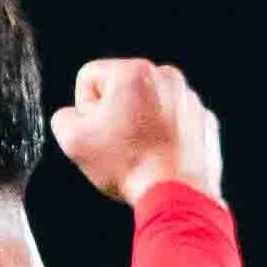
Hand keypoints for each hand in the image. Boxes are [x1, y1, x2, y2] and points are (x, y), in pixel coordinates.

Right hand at [52, 56, 223, 208]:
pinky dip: (165, 139)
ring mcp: (189, 99)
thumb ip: (63, 118)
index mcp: (134, 72)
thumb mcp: (73, 141)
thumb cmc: (129, 166)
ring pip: (150, 106)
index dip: (84, 109)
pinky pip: (174, 123)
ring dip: (140, 127)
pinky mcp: (204, 121)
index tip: (97, 133)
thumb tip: (73, 117)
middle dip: (114, 117)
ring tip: (140, 155)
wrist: (177, 195)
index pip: (89, 77)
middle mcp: (166, 77)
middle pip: (121, 90)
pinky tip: (160, 158)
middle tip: (118, 148)